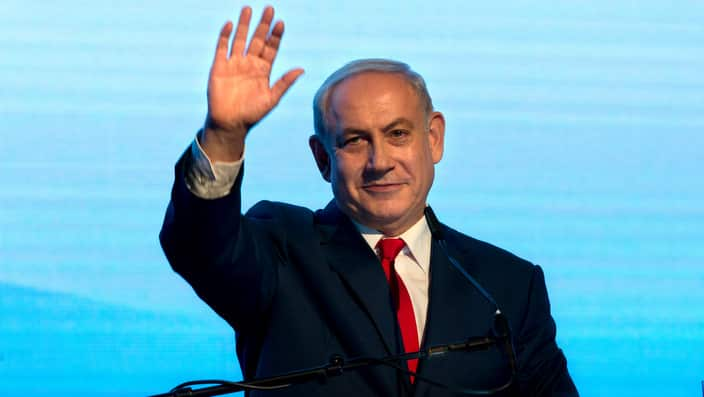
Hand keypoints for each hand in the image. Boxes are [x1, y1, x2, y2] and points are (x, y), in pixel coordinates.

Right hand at [202, 6, 303, 160]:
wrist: (230, 123)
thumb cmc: (252, 114)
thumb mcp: (272, 98)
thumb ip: (285, 83)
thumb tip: (301, 69)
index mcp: (263, 70)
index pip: (271, 49)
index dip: (275, 36)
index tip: (281, 23)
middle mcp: (249, 64)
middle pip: (257, 40)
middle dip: (263, 25)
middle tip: (269, 8)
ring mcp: (234, 64)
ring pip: (240, 39)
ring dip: (244, 25)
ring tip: (248, 9)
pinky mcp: (219, 67)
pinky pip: (222, 48)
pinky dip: (225, 36)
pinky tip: (230, 24)